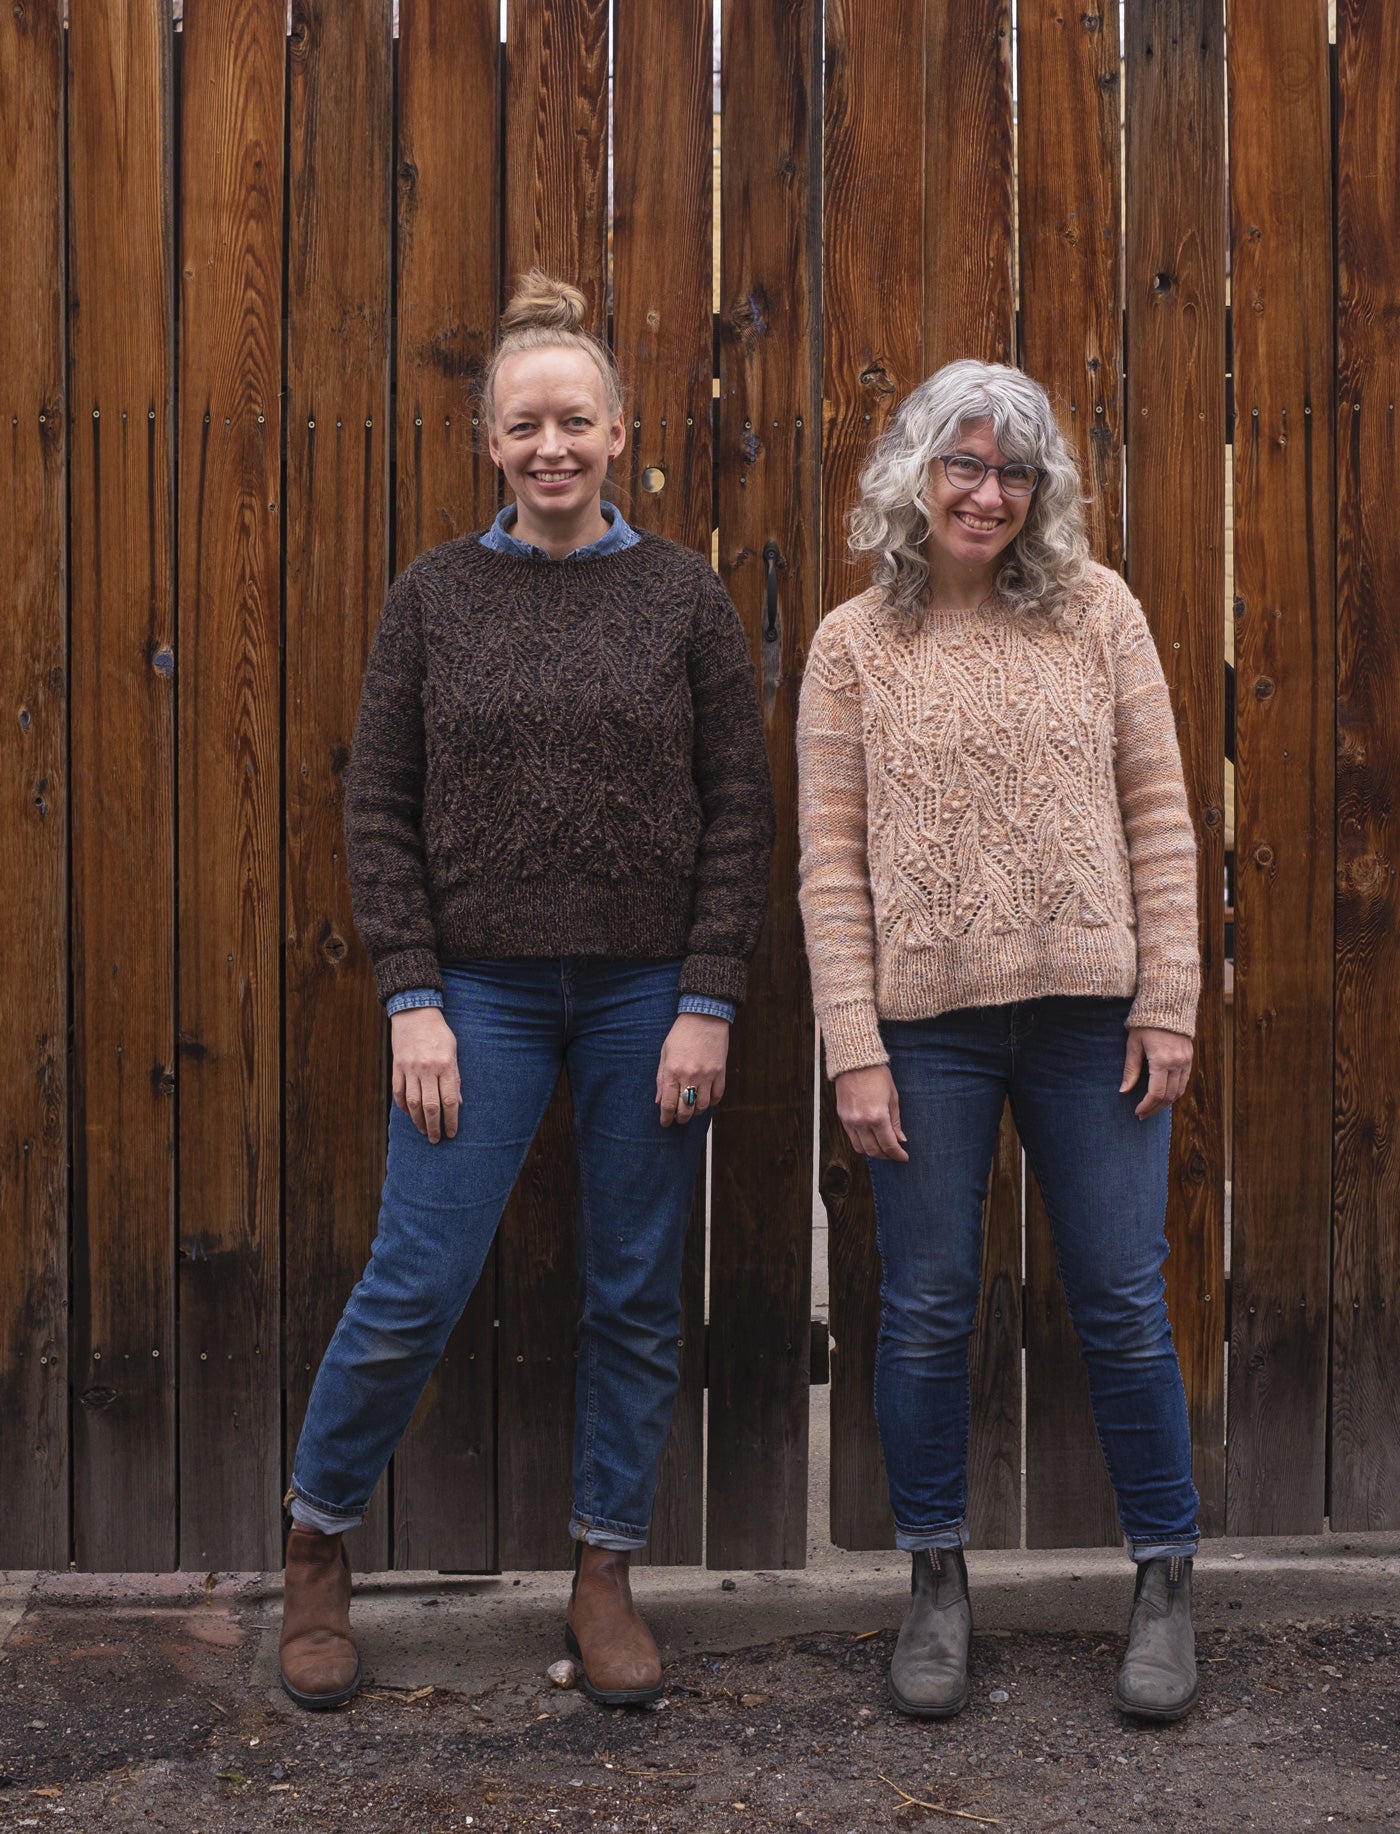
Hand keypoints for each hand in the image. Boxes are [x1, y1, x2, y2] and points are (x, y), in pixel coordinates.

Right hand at [391, 1006, 460, 1142]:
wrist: (414, 1013)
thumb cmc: (439, 1033)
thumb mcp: (453, 1052)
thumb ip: (455, 1078)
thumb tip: (457, 1104)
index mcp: (445, 1065)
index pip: (449, 1100)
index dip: (451, 1120)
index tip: (451, 1133)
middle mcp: (427, 1069)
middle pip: (430, 1106)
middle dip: (434, 1126)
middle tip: (436, 1139)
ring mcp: (410, 1069)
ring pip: (412, 1103)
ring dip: (418, 1121)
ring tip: (424, 1131)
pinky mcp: (397, 1067)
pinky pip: (399, 1092)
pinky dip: (403, 1107)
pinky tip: (410, 1114)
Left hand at [656, 1014, 729, 1125]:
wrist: (704, 1016)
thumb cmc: (682, 1033)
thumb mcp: (665, 1053)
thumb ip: (661, 1078)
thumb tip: (659, 1100)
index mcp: (672, 1071)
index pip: (668, 1104)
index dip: (666, 1118)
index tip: (665, 1123)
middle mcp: (690, 1076)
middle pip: (686, 1109)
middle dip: (681, 1118)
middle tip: (679, 1119)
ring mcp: (707, 1075)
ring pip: (703, 1106)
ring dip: (696, 1112)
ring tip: (692, 1110)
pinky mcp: (720, 1072)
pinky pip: (717, 1096)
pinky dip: (712, 1103)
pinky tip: (706, 1100)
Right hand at [835, 1064, 907, 1161]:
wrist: (855, 1061)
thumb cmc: (877, 1075)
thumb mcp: (893, 1098)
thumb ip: (895, 1122)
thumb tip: (900, 1139)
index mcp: (877, 1116)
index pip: (889, 1145)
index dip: (898, 1154)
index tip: (904, 1157)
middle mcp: (861, 1122)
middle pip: (874, 1150)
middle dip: (886, 1156)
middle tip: (895, 1154)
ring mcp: (850, 1120)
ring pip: (860, 1148)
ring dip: (873, 1152)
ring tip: (883, 1148)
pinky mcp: (842, 1117)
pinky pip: (851, 1138)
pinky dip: (861, 1143)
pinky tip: (870, 1139)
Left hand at [1121, 1025, 1192, 1118]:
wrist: (1167, 1005)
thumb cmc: (1145, 1023)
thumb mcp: (1133, 1044)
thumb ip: (1131, 1069)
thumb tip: (1124, 1091)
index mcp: (1162, 1060)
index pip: (1156, 1092)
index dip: (1147, 1105)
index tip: (1137, 1112)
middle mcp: (1177, 1063)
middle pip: (1169, 1096)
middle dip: (1155, 1108)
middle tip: (1142, 1115)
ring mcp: (1186, 1061)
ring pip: (1179, 1091)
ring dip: (1165, 1103)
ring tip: (1151, 1108)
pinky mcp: (1189, 1058)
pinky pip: (1184, 1082)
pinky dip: (1175, 1092)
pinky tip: (1163, 1096)